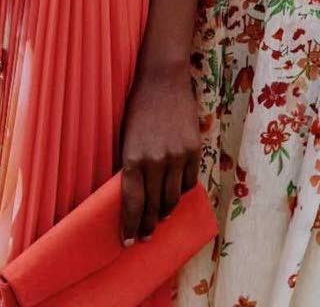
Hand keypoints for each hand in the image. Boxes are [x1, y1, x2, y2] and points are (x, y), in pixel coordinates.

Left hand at [119, 63, 200, 244]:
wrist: (162, 79)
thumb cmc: (138, 107)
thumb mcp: (126, 138)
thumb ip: (130, 166)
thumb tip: (133, 196)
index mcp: (133, 158)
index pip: (133, 204)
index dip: (130, 226)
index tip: (128, 241)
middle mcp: (156, 161)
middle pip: (154, 205)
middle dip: (148, 225)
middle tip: (145, 236)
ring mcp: (177, 156)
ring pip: (173, 198)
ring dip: (166, 211)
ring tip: (160, 217)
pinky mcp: (194, 149)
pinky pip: (189, 181)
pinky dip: (182, 192)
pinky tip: (176, 195)